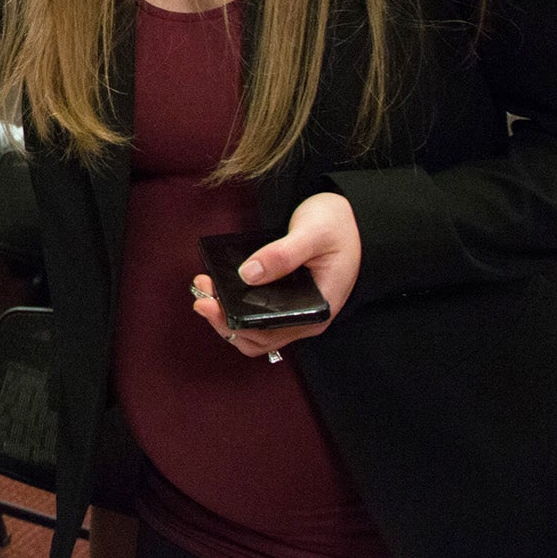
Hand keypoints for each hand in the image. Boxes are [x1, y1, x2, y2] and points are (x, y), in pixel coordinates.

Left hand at [192, 191, 361, 359]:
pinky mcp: (286, 299)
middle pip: (256, 337)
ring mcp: (294, 311)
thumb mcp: (312, 235)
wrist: (355, 220)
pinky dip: (235, 304)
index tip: (208, 302)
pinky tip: (219, 285)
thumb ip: (282, 255)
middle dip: (223, 319)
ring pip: (254, 328)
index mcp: (316, 312)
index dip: (234, 323)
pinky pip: (256, 312)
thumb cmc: (340, 227)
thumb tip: (248, 274)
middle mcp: (304, 319)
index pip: (268, 335)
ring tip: (204, 286)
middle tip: (200, 290)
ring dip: (225, 313)